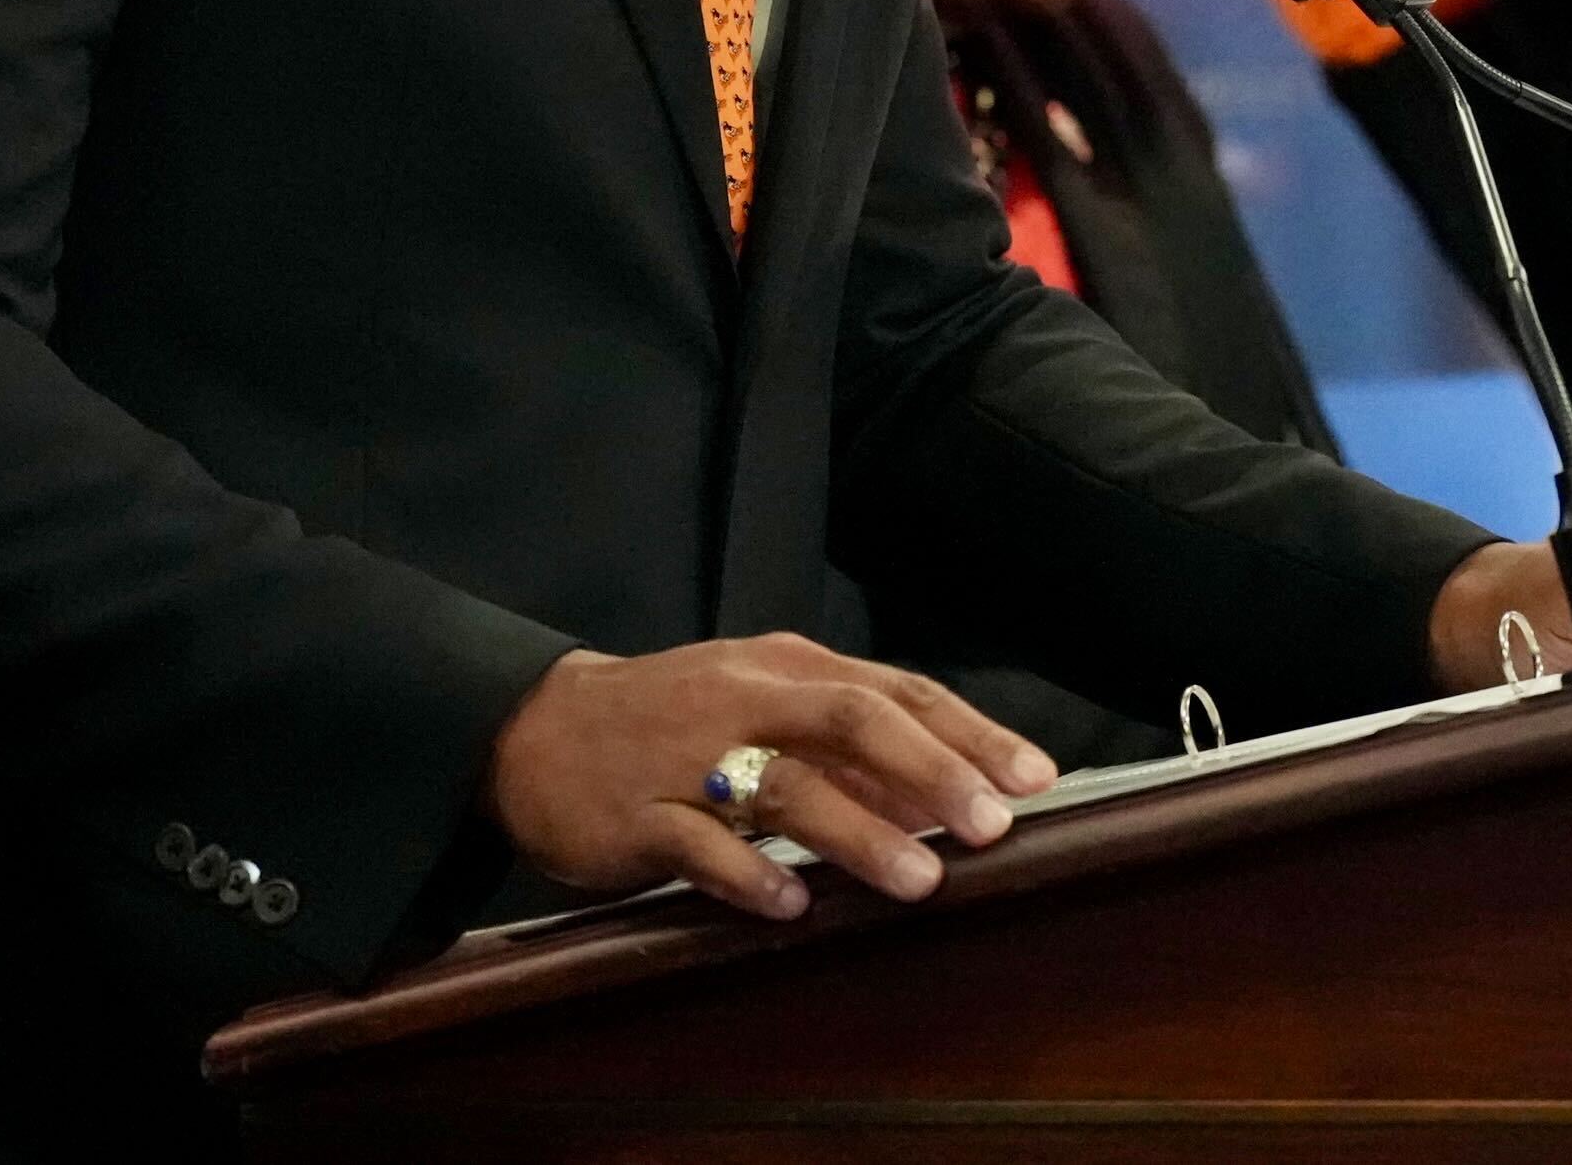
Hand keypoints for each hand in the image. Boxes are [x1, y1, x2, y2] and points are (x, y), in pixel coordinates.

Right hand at [485, 635, 1056, 922]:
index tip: (1035, 778)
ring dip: (859, 833)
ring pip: (785, 786)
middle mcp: (747, 700)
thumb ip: (851, 747)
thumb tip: (949, 798)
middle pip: (854, 720)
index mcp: (788, 667)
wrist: (536, 729)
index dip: (970, 732)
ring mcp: (689, 756)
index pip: (897, 690)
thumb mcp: (765, 707)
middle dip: (932, 771)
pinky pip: (699, 845)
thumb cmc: (676, 719)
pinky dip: (748, 874)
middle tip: (994, 824)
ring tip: (921, 880)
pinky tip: (792, 904)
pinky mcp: (636, 815)